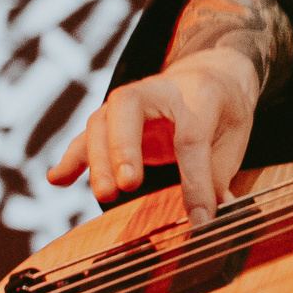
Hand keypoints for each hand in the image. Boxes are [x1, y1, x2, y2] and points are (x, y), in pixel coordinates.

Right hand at [49, 0, 287, 222]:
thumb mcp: (235, 134)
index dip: (195, 180)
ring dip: (98, 160)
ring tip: (105, 195)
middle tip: (128, 185)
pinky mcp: (111, 120)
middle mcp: (158, 90)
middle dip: (124, 147)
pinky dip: (71, 159)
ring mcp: (129, 103)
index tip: (201, 218)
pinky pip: (86, 137)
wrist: (209, 73)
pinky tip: (57, 180)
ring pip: (101, 121)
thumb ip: (220, 172)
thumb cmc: (223, 108)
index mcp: (199, 92)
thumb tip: (217, 213)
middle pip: (129, 108)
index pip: (192, 136)